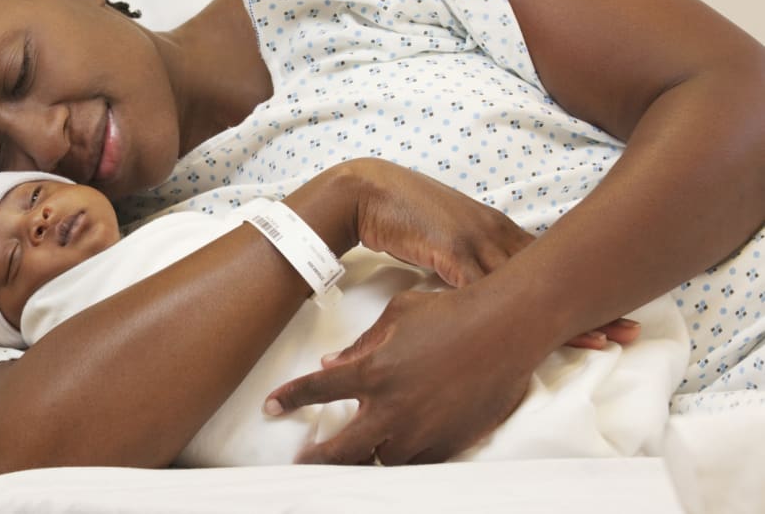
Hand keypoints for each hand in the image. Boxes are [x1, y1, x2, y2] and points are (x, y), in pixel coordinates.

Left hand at [265, 287, 533, 464]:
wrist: (507, 328)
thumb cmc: (451, 312)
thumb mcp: (398, 315)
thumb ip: (361, 344)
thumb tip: (332, 362)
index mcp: (372, 371)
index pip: (316, 391)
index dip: (288, 400)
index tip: (271, 408)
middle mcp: (391, 408)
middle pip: (339, 449)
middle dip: (314, 460)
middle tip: (301, 464)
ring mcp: (420, 431)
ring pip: (379, 461)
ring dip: (362, 460)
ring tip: (348, 462)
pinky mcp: (448, 443)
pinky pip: (416, 463)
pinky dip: (401, 459)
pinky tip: (393, 455)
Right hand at [343, 159, 640, 347]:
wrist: (364, 189)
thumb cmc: (398, 209)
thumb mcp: (444, 232)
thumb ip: (466, 254)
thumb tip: (479, 283)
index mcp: (493, 227)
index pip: (548, 260)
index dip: (582, 285)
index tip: (617, 306)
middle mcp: (492, 232)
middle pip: (552, 273)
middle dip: (591, 302)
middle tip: (630, 329)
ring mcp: (473, 240)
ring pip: (530, 285)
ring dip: (565, 314)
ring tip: (603, 339)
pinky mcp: (448, 249)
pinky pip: (487, 289)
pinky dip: (510, 313)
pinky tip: (529, 333)